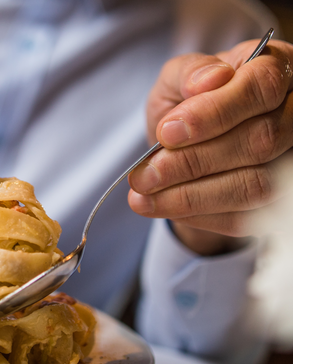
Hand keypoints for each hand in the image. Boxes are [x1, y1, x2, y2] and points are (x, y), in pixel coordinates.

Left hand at [128, 38, 292, 255]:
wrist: (186, 144)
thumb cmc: (186, 102)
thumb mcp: (176, 79)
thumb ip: (188, 72)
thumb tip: (207, 81)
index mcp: (275, 68)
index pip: (260, 87)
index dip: (214, 113)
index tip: (167, 133)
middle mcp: (296, 114)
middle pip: (261, 140)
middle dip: (193, 162)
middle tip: (144, 175)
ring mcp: (294, 160)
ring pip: (257, 185)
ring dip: (192, 196)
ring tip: (142, 197)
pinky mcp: (281, 202)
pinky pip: (247, 218)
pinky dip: (200, 216)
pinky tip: (164, 207)